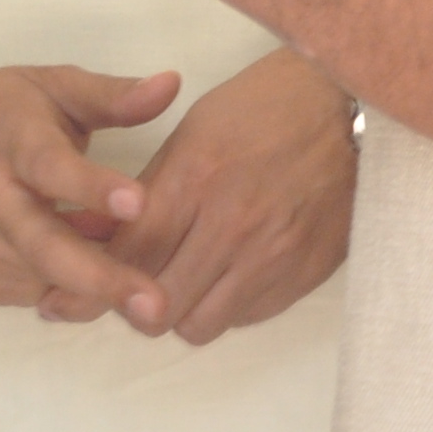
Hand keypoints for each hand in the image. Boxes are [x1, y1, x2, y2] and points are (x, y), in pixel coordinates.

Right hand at [0, 63, 183, 327]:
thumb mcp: (50, 88)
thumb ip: (112, 95)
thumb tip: (172, 85)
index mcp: (12, 139)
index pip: (52, 166)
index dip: (93, 187)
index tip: (139, 203)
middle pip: (45, 245)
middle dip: (101, 278)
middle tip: (154, 303)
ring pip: (43, 276)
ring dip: (93, 282)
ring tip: (137, 279)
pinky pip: (30, 291)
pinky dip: (65, 287)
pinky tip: (87, 268)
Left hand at [99, 50, 360, 344]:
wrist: (354, 107)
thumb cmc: (267, 107)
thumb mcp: (196, 129)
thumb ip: (154, 190)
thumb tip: (113, 242)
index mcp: (195, 178)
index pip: (127, 257)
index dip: (95, 284)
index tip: (78, 295)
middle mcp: (231, 224)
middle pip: (156, 305)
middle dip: (136, 303)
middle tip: (137, 289)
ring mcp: (271, 254)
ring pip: (197, 325)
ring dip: (183, 311)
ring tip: (188, 284)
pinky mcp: (303, 274)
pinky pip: (244, 318)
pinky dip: (228, 305)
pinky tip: (231, 274)